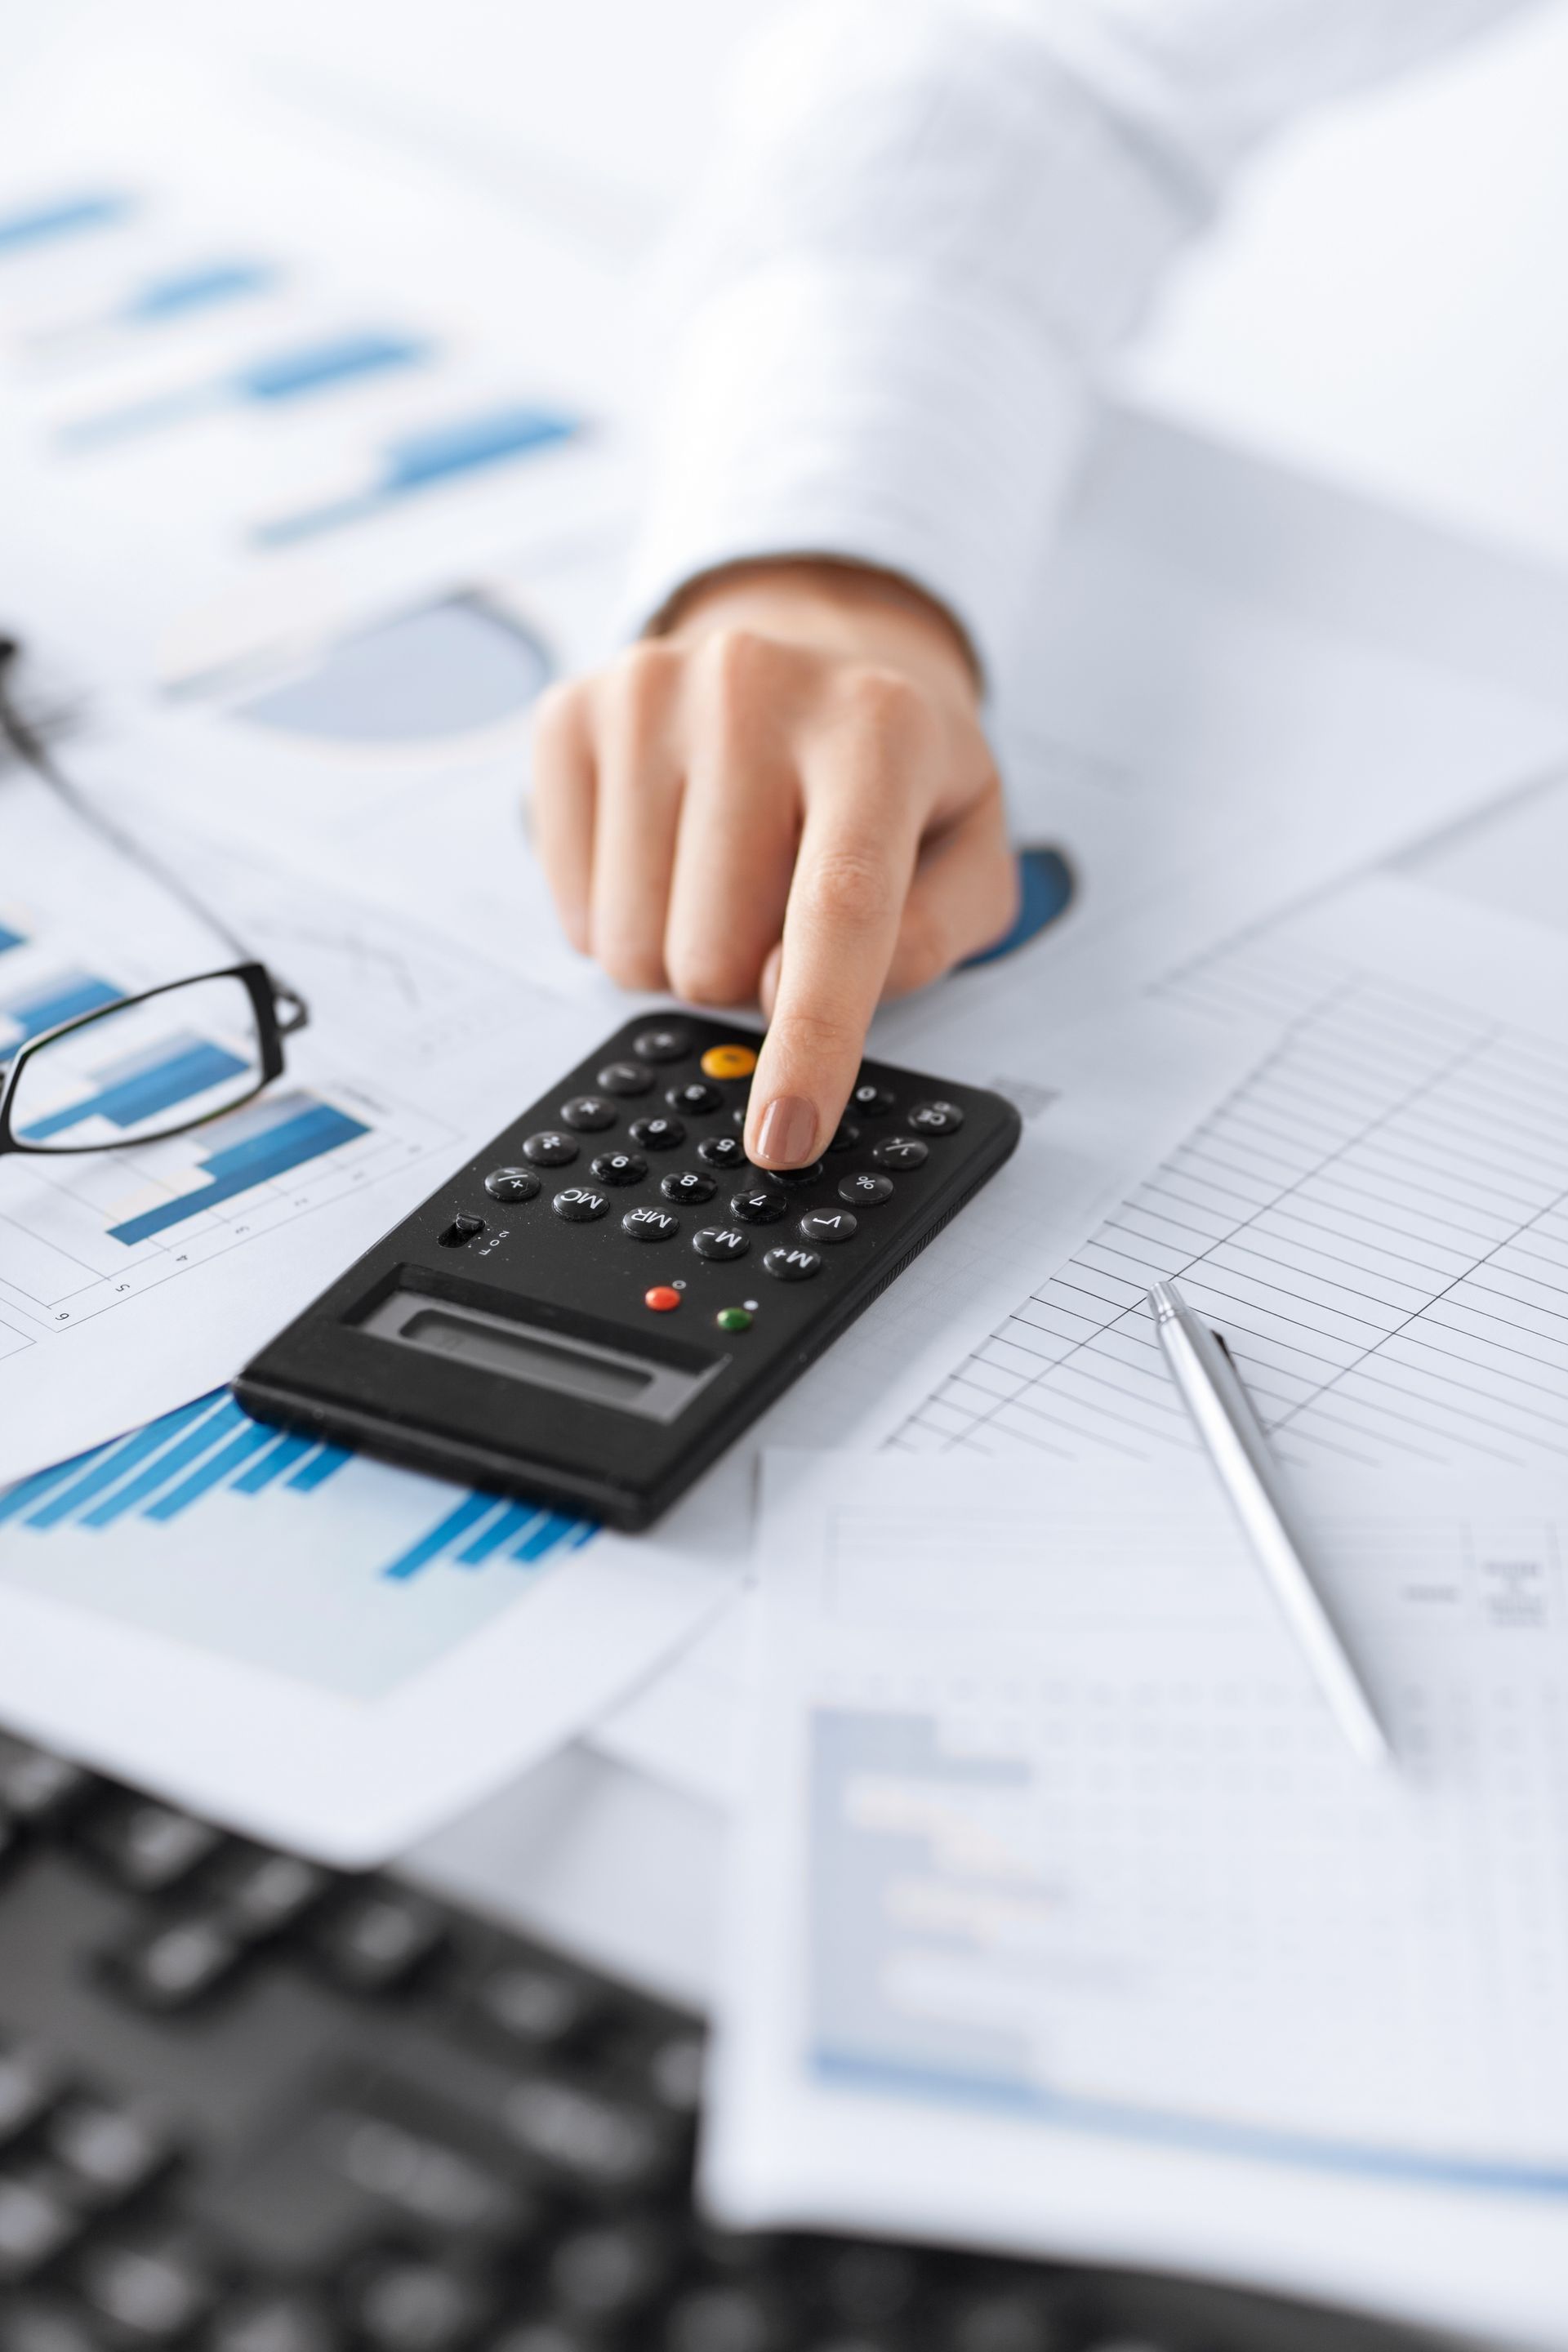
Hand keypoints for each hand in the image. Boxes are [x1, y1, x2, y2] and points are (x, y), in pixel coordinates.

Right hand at [529, 560, 1016, 1167]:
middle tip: (783, 914)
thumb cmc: (892, 774)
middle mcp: (754, 685)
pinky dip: (621, 917)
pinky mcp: (570, 714)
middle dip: (750, 982)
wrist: (810, 648)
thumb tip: (810, 993)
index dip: (812, 1040)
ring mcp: (649, 691)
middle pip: (716, 955)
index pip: (838, 909)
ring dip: (684, 953)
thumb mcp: (967, 852)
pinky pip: (572, 910)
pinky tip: (670, 857)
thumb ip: (931, 939)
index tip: (785, 1138)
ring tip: (730, 879)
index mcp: (877, 724)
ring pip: (632, 946)